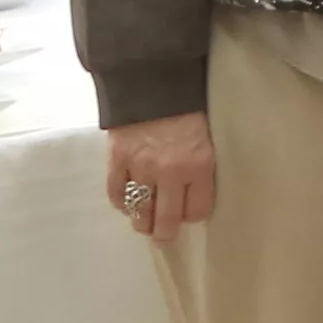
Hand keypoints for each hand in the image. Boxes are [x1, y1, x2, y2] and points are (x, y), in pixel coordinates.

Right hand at [101, 113, 217, 246]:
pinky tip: (126, 204)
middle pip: (167, 218)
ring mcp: (141, 168)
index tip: (188, 216)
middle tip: (163, 239)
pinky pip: (116, 193)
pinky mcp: (117, 160)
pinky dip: (121, 203)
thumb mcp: (206, 139)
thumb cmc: (187, 110)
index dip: (192, 216)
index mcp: (199, 166)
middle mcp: (171, 172)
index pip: (197, 209)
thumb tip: (190, 195)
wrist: (154, 83)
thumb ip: (199, 167)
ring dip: (142, 222)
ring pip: (140, 210)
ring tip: (144, 226)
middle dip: (165, 234)